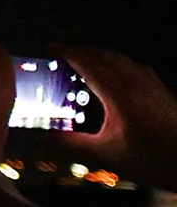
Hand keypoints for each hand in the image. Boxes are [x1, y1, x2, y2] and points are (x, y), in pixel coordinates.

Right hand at [58, 46, 176, 190]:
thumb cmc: (153, 159)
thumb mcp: (108, 154)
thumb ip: (73, 144)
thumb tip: (44, 140)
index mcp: (119, 94)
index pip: (89, 63)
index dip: (68, 52)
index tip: (51, 47)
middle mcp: (137, 83)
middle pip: (106, 56)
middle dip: (82, 51)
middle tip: (63, 55)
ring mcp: (153, 86)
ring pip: (123, 60)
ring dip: (102, 55)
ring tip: (87, 62)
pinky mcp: (164, 93)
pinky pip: (137, 68)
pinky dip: (120, 64)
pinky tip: (119, 76)